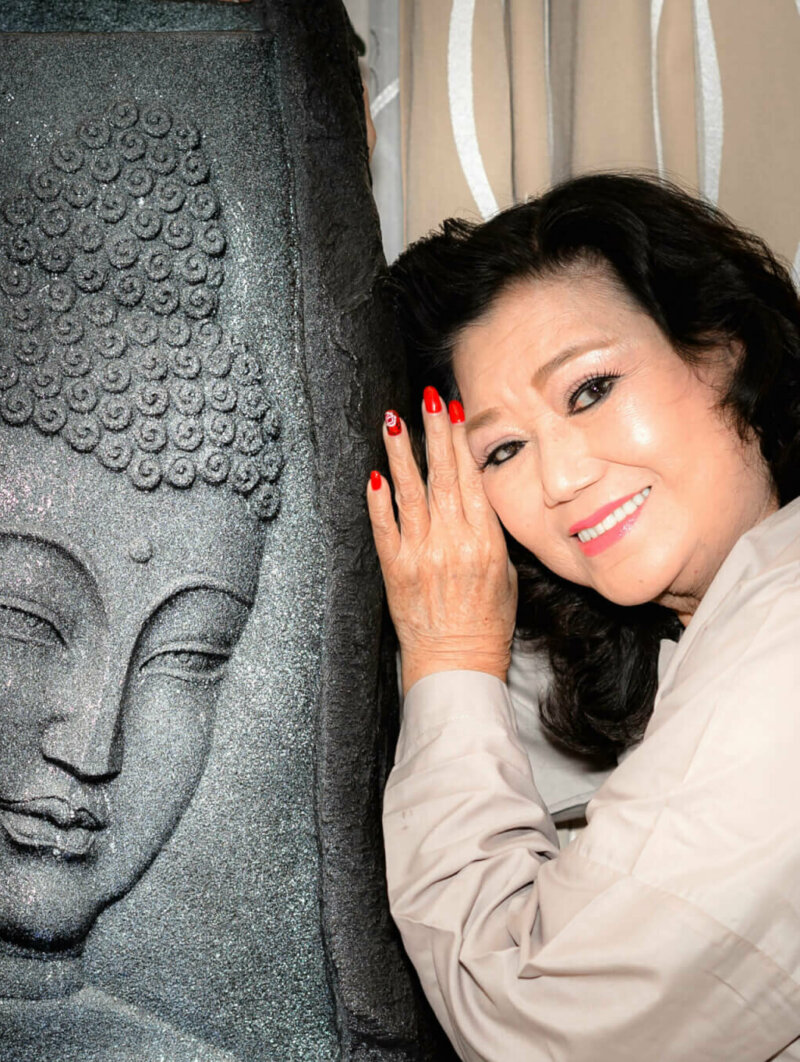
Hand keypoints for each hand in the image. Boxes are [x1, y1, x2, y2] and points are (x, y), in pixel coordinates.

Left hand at [367, 388, 517, 694]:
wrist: (456, 661)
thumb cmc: (487, 622)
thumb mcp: (507, 575)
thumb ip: (490, 533)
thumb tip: (475, 497)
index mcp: (485, 541)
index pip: (472, 479)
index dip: (463, 442)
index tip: (455, 412)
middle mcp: (453, 541)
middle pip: (443, 476)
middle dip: (435, 433)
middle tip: (428, 398)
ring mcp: (420, 554)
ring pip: (409, 493)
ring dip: (401, 454)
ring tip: (393, 421)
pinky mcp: (394, 568)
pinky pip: (383, 526)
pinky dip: (378, 499)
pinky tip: (374, 474)